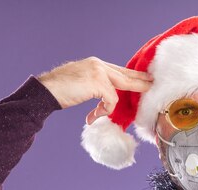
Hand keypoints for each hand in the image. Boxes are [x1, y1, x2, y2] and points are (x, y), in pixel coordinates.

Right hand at [36, 57, 153, 124]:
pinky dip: (103, 110)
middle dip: (139, 82)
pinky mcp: (98, 82)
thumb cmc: (59, 91)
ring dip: (110, 106)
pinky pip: (111, 100)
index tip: (143, 80)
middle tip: (151, 85)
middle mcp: (98, 64)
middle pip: (125, 75)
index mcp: (95, 64)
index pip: (119, 70)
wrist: (46, 91)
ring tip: (99, 114)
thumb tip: (106, 98)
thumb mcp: (81, 84)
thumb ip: (95, 86)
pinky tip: (91, 116)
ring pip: (119, 89)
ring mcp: (98, 71)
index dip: (132, 76)